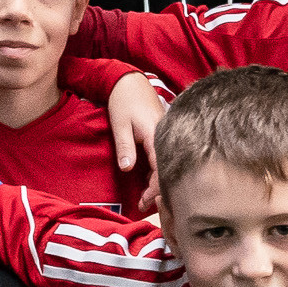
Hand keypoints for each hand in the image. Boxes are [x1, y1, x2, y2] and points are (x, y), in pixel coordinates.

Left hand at [102, 72, 166, 205]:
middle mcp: (166, 136)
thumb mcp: (120, 125)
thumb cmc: (123, 101)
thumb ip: (125, 147)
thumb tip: (128, 169)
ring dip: (158, 180)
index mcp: (156, 135)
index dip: (155, 188)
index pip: (161, 168)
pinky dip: (159, 169)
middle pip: (168, 168)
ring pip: (167, 163)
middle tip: (145, 205)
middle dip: (158, 189)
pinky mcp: (164, 134)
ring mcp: (166, 135)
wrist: (129, 81)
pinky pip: (164, 155)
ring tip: (148, 197)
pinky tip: (151, 178)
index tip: (145, 202)